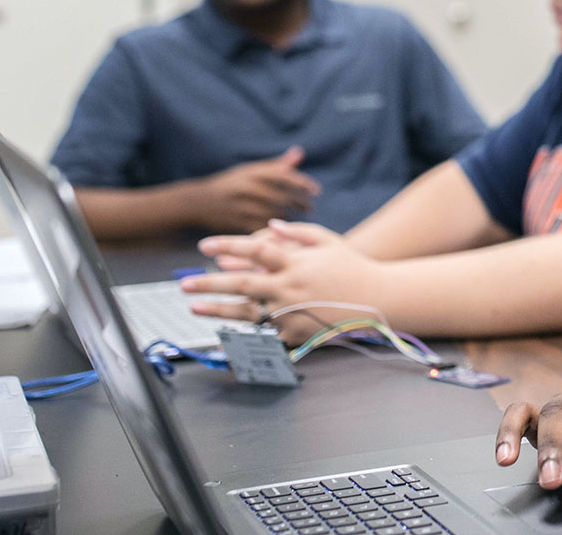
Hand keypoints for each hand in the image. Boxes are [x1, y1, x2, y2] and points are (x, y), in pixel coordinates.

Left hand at [182, 220, 386, 342]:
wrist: (378, 301)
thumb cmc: (352, 267)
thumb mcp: (328, 240)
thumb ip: (297, 231)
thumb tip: (268, 226)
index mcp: (296, 263)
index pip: (255, 250)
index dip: (227, 246)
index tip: (204, 246)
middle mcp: (290, 288)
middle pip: (241, 284)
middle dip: (209, 283)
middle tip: (183, 283)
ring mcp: (292, 313)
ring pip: (246, 312)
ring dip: (216, 310)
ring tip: (194, 306)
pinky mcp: (296, 334)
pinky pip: (263, 334)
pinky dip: (241, 332)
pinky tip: (222, 329)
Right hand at [191, 147, 321, 233]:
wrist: (198, 202)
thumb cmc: (231, 184)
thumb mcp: (250, 170)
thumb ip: (276, 165)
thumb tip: (299, 153)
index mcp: (252, 172)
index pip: (284, 175)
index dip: (303, 183)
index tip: (316, 191)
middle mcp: (247, 187)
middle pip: (283, 196)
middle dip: (300, 202)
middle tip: (310, 208)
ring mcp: (242, 206)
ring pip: (276, 213)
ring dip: (291, 216)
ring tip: (301, 218)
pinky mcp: (237, 222)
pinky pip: (263, 227)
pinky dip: (276, 230)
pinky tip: (284, 230)